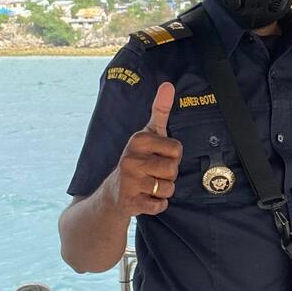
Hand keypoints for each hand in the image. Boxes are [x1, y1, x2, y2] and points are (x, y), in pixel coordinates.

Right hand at [106, 82, 181, 216]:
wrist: (113, 193)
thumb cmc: (138, 160)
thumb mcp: (148, 134)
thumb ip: (160, 111)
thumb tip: (168, 85)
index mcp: (138, 140)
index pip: (177, 149)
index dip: (172, 156)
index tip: (158, 157)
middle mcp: (130, 159)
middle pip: (173, 169)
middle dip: (168, 175)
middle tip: (152, 173)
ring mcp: (129, 181)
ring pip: (168, 188)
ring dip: (162, 190)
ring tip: (148, 185)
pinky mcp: (129, 201)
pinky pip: (159, 205)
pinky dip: (157, 205)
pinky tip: (145, 198)